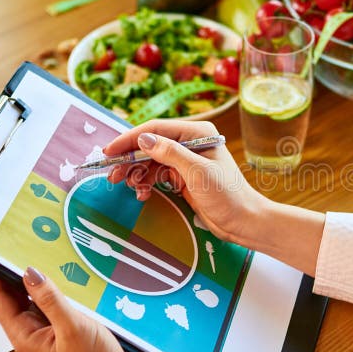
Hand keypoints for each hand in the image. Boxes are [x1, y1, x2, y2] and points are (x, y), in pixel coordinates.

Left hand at [0, 267, 196, 351]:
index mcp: (24, 336)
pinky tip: (59, 275)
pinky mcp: (62, 329)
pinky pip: (50, 303)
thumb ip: (50, 299)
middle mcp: (31, 333)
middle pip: (12, 297)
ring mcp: (47, 331)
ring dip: (33, 279)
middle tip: (16, 243)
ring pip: (32, 298)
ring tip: (36, 253)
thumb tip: (29, 273)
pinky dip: (51, 288)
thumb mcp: (72, 327)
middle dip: (10, 272)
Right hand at [104, 119, 271, 245]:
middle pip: (150, 144)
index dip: (130, 139)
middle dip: (129, 159)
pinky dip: (146, 183)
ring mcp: (186, 159)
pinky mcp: (183, 176)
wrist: (243, 221)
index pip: (155, 129)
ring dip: (136, 173)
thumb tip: (143, 139)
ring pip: (150, 161)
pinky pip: (157, 174)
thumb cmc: (228, 195)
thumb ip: (170, 153)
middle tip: (112, 175)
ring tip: (125, 186)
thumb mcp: (198, 172)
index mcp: (197, 132)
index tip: (109, 151)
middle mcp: (190, 142)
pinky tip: (142, 194)